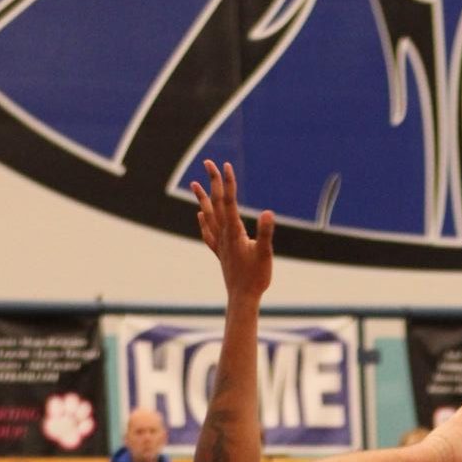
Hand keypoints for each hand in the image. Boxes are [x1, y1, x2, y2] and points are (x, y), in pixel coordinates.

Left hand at [192, 159, 273, 300]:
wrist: (242, 299)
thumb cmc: (255, 278)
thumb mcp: (265, 254)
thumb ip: (265, 233)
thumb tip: (267, 213)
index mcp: (234, 232)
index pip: (229, 201)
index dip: (228, 182)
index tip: (226, 165)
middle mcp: (224, 235)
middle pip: (216, 203)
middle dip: (213, 182)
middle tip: (208, 162)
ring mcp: (220, 244)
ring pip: (208, 216)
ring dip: (202, 198)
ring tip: (194, 183)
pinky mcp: (221, 253)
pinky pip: (208, 234)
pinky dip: (203, 222)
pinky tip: (200, 215)